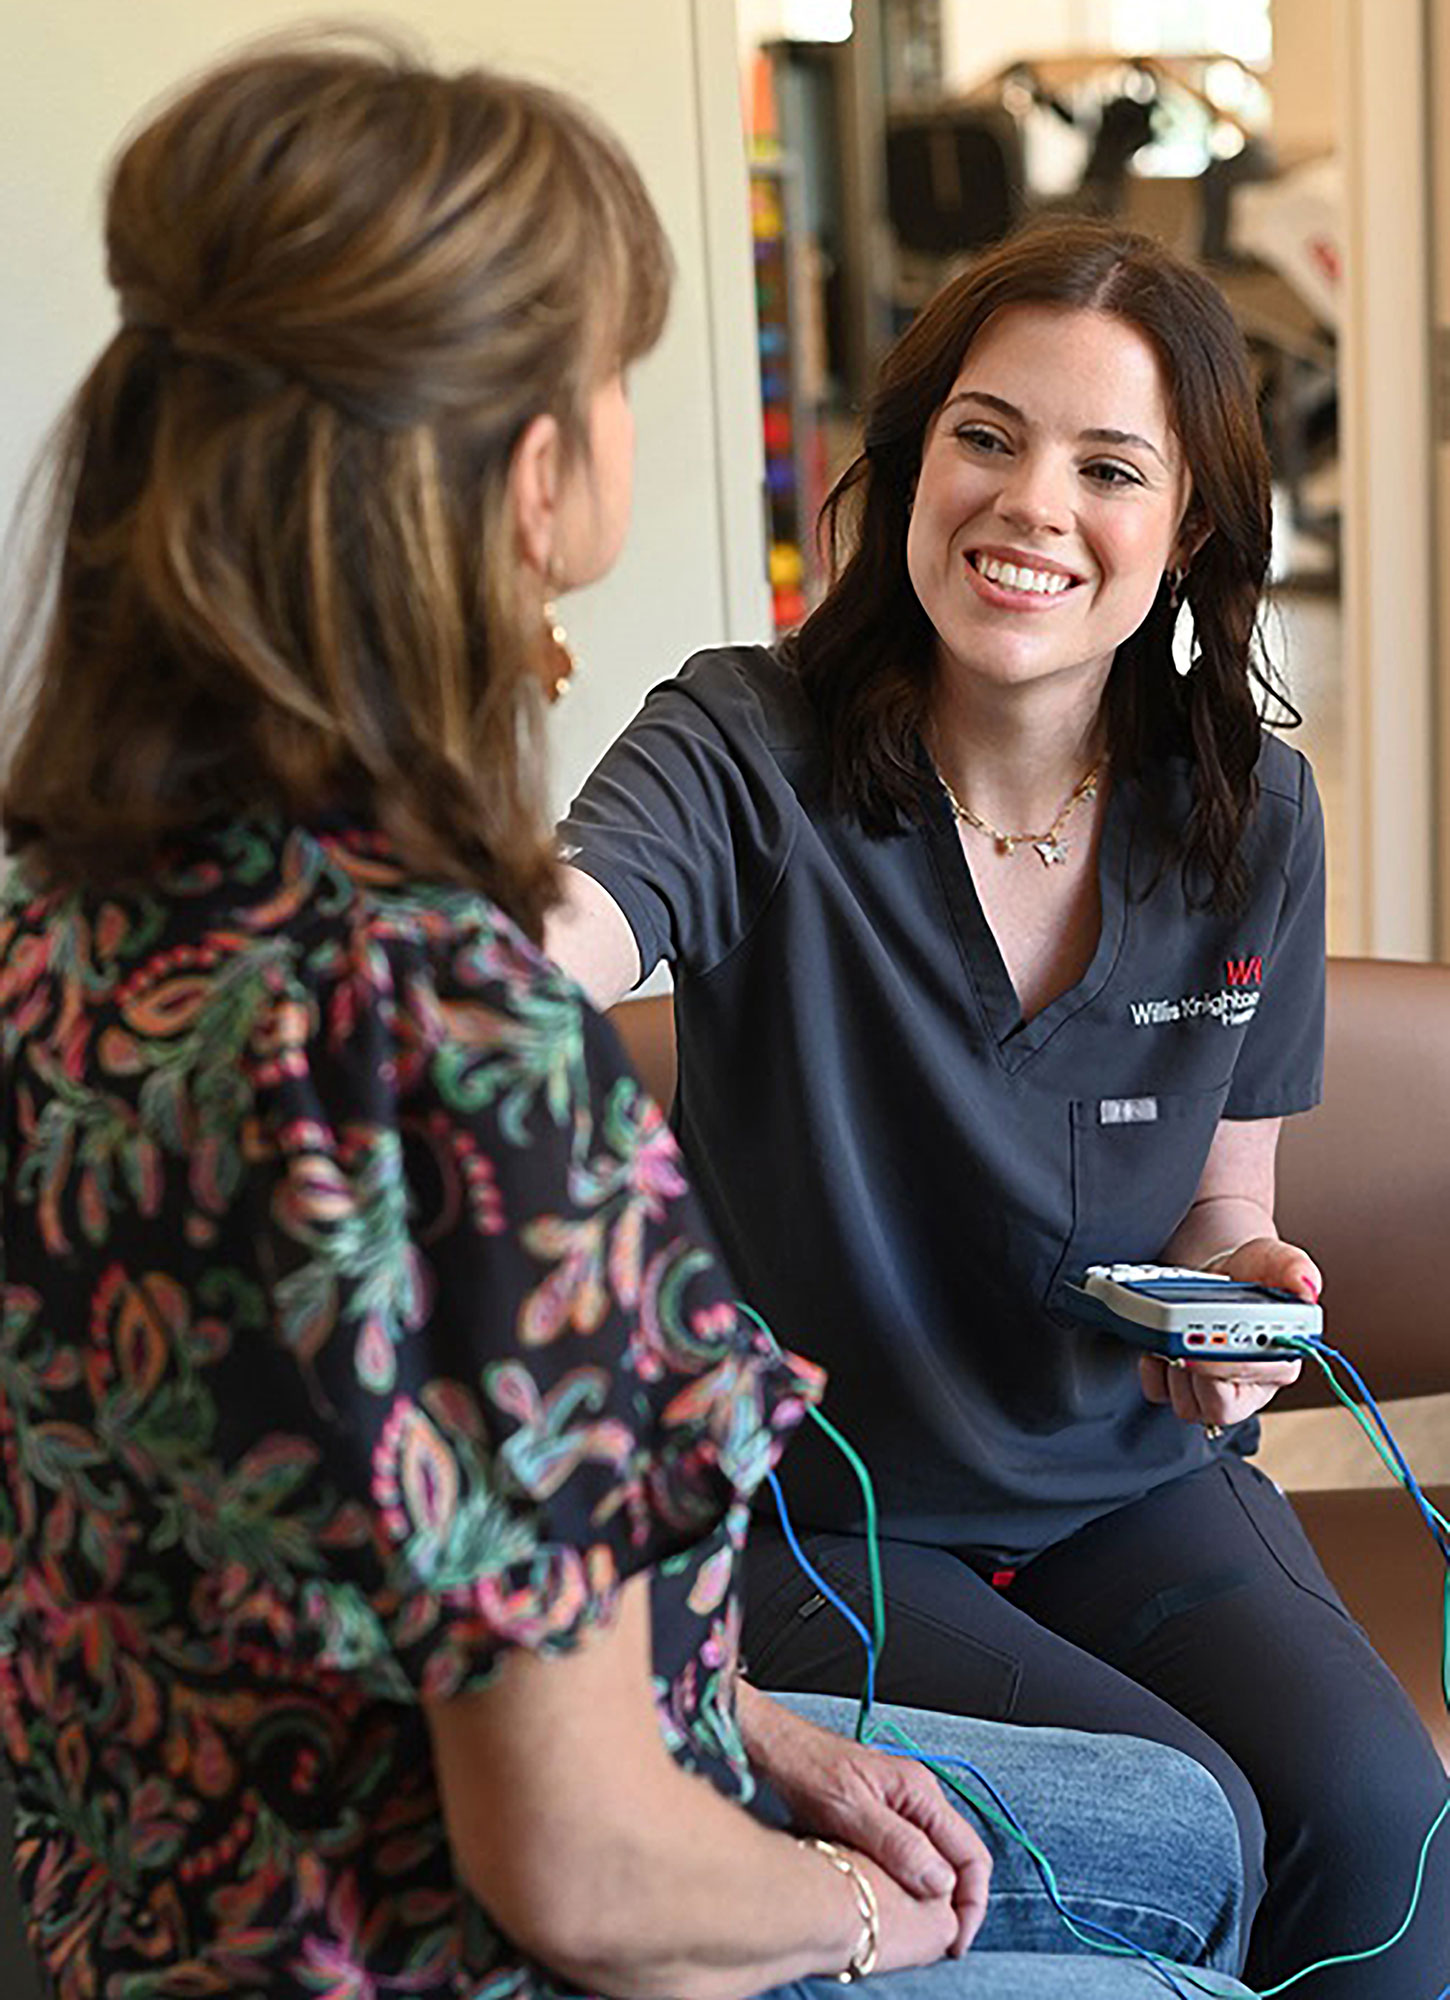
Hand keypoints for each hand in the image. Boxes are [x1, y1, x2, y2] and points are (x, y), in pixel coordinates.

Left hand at [739, 1686, 991, 1952]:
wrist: (770, 1746)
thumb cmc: (803, 1765)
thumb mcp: (849, 1808)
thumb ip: (897, 1843)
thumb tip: (941, 1883)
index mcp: (920, 1791)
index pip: (971, 1853)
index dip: (972, 1902)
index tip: (956, 1939)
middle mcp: (916, 1798)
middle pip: (957, 1860)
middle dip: (954, 1904)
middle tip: (938, 1944)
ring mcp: (898, 1807)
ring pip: (932, 1861)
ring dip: (930, 1897)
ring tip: (916, 1930)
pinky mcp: (877, 1817)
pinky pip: (907, 1857)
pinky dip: (907, 1884)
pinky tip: (890, 1902)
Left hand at [1139, 1235, 1319, 1431]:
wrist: (1217, 1277)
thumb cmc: (1251, 1275)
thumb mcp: (1275, 1260)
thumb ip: (1294, 1269)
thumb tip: (1306, 1287)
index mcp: (1280, 1361)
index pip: (1258, 1379)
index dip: (1229, 1364)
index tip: (1206, 1339)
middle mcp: (1249, 1385)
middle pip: (1221, 1406)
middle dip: (1197, 1372)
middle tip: (1183, 1338)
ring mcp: (1214, 1393)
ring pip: (1188, 1406)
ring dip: (1174, 1370)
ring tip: (1175, 1336)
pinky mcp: (1181, 1390)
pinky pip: (1159, 1394)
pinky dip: (1152, 1370)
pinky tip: (1160, 1345)